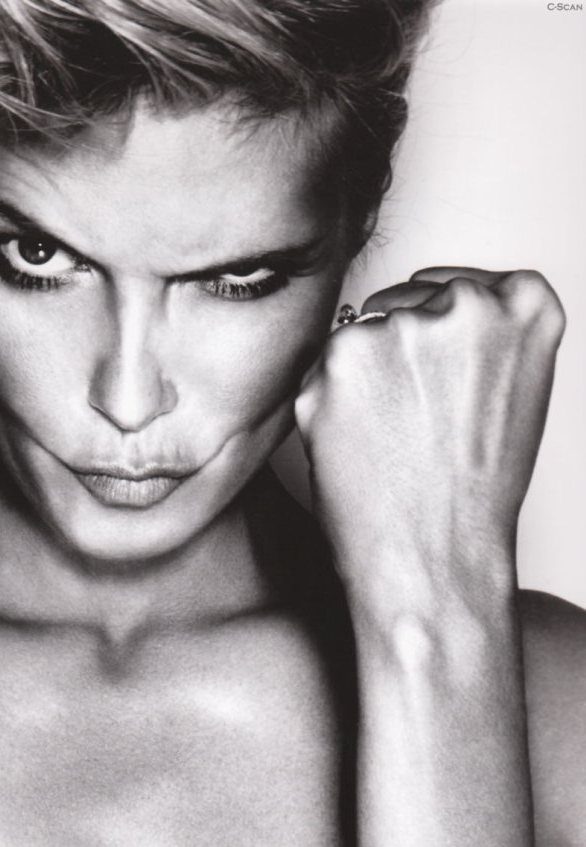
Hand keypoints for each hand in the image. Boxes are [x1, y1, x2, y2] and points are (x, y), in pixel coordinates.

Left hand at [295, 267, 564, 613]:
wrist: (433, 558)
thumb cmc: (473, 496)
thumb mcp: (514, 397)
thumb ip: (482, 341)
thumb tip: (428, 311)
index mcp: (525, 306)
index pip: (467, 287)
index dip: (441, 331)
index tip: (439, 371)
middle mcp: (465, 303)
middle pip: (409, 303)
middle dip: (399, 352)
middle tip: (412, 421)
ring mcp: (401, 324)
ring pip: (361, 334)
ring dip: (361, 377)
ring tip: (388, 439)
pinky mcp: (342, 354)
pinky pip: (321, 366)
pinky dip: (326, 402)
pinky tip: (357, 444)